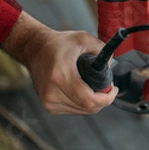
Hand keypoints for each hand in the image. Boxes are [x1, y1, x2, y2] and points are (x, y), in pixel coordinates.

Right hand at [2, 12, 117, 113]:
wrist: (34, 49)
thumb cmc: (58, 44)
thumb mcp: (83, 38)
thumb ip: (101, 50)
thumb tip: (110, 67)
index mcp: (61, 75)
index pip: (89, 99)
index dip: (106, 98)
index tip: (113, 89)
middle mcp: (52, 91)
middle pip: (87, 107)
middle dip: (102, 99)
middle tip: (106, 86)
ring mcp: (49, 101)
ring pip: (82, 111)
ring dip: (92, 101)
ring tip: (93, 86)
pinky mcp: (48, 106)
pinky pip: (73, 110)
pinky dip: (82, 103)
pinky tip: (82, 90)